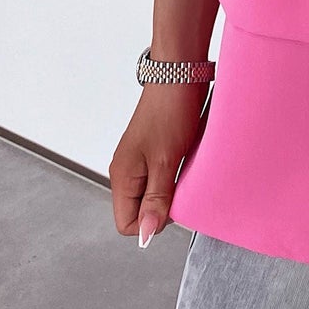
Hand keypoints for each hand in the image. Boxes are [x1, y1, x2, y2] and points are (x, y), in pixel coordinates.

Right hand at [109, 83, 208, 245]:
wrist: (179, 74)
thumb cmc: (171, 111)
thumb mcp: (166, 160)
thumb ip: (156, 198)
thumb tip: (146, 234)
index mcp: (121, 175)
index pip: (127, 224)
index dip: (152, 222)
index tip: (174, 203)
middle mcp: (126, 171)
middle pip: (139, 211)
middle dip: (163, 207)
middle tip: (182, 184)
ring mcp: (138, 161)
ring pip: (152, 195)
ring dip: (171, 191)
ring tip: (185, 170)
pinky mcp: (152, 151)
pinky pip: (160, 178)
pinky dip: (175, 177)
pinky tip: (187, 163)